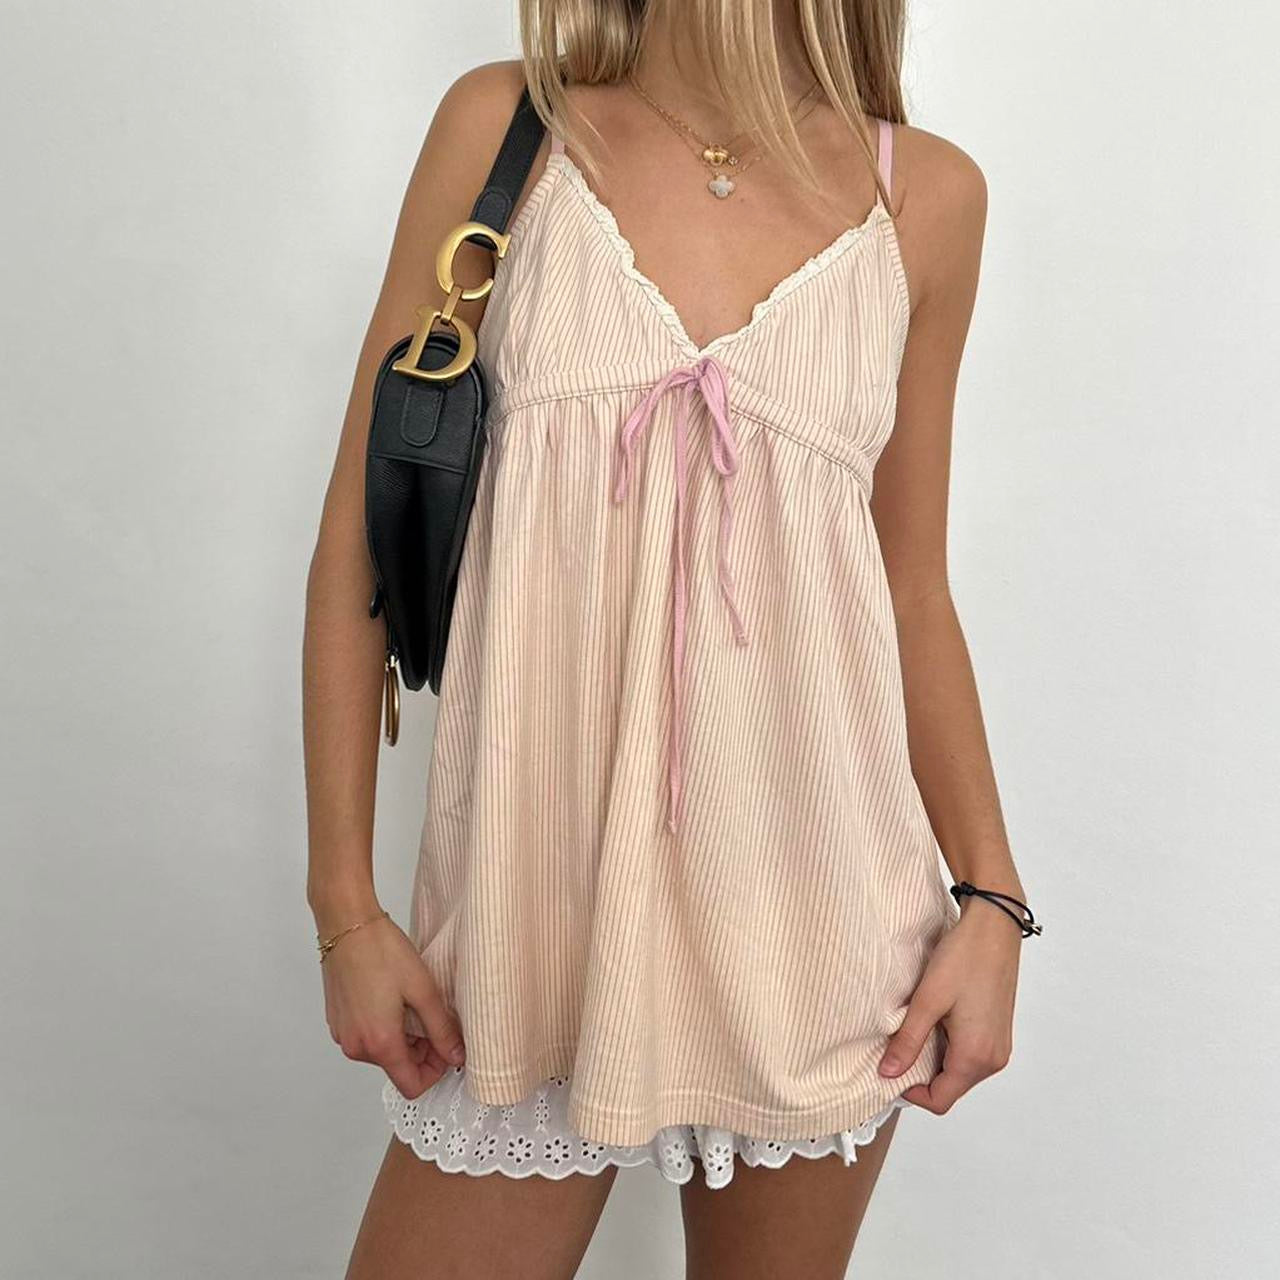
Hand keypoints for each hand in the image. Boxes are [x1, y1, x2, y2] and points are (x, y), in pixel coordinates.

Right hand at [319, 909, 464, 1097]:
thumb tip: (456, 1056)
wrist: (346, 924)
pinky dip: (385, 1027)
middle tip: (434, 1016)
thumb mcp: (423, 990)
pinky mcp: (337, 1021)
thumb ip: (442, 1029)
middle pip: (397, 1068)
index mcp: (379, 1043)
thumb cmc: (383, 951)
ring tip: (413, 1002)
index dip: (435, 1071)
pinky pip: (367, 1037)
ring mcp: (343, 1035)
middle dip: (421, 1051)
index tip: (446, 1045)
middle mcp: (356, 1047)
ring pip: (383, 1052)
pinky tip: (393, 998)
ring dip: (403, 1037)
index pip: (411, 1086)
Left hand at [877, 896, 1021, 1113]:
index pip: (940, 1100)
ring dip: (935, 1058)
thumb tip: (888, 1073)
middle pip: (950, 1087)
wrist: (994, 928)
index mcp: (976, 1056)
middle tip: (898, 1044)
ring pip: (960, 1071)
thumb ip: (908, 1041)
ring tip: (917, 1027)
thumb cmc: (965, 958)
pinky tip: (936, 1020)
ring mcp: (999, 1046)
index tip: (889, 1068)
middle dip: (921, 1074)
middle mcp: (993, 1059)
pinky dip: (949, 1047)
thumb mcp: (928, 1000)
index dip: (911, 1092)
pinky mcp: (998, 1033)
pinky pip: (970, 1055)